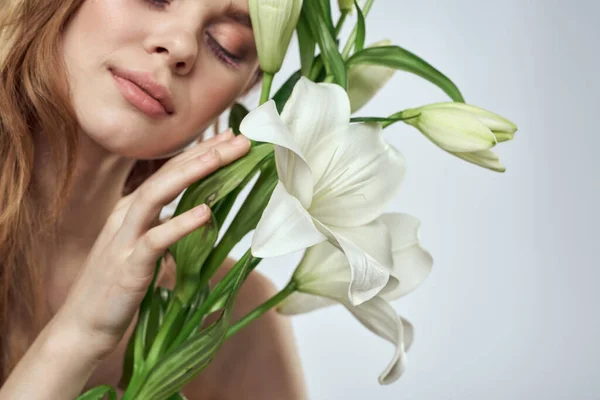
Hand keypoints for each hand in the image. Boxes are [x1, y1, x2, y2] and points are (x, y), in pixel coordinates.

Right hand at [55, 130, 250, 359]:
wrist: (83, 326)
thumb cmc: (118, 288)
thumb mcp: (143, 249)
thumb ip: (166, 229)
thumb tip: (199, 216)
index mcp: (132, 211)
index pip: (169, 172)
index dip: (199, 153)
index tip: (229, 139)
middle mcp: (126, 216)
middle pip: (167, 175)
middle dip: (204, 154)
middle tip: (239, 139)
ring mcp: (124, 239)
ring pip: (157, 195)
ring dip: (191, 174)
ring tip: (220, 158)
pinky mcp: (128, 266)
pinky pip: (155, 240)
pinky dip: (180, 224)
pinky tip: (205, 213)